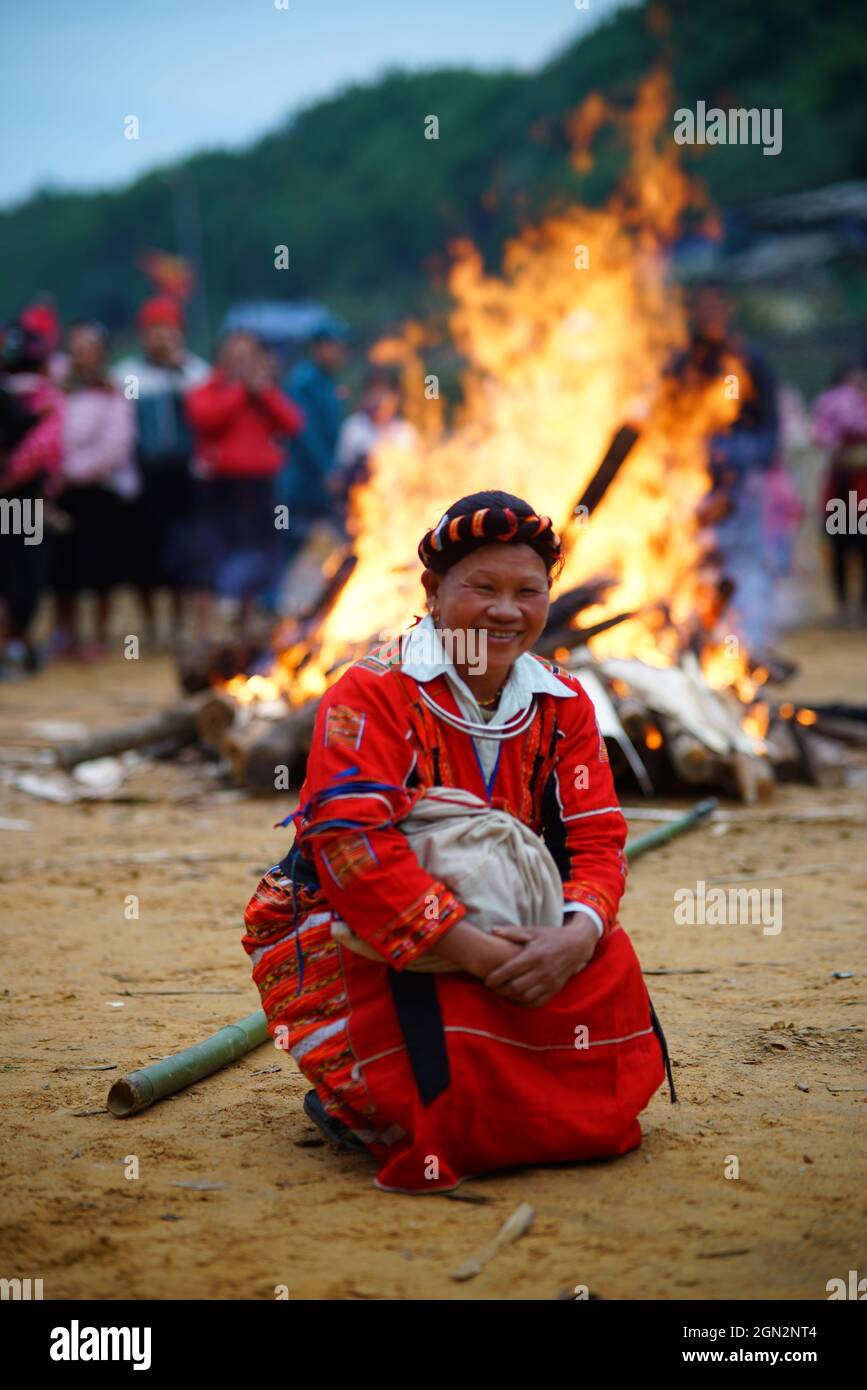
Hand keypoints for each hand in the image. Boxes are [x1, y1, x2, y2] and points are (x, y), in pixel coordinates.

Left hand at [484, 917, 599, 1007]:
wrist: (577, 945)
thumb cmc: (552, 936)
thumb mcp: (534, 931)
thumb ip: (513, 932)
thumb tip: (493, 930)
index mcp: (534, 955)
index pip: (510, 970)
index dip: (495, 978)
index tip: (486, 981)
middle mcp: (542, 971)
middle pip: (516, 987)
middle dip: (500, 990)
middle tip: (492, 988)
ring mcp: (549, 982)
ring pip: (525, 997)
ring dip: (511, 998)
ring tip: (503, 993)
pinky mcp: (555, 989)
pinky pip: (538, 1003)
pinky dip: (525, 1004)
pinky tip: (518, 999)